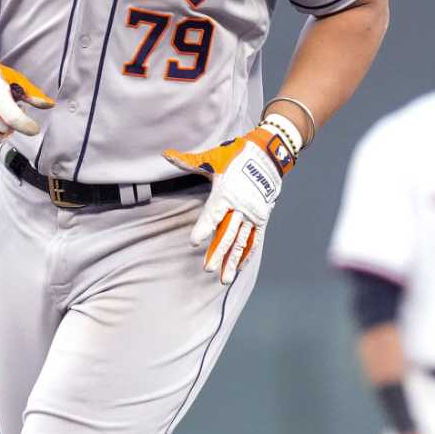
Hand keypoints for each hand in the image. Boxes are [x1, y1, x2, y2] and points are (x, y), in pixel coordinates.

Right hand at [0, 48, 53, 146]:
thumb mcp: (14, 81)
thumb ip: (32, 95)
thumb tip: (50, 105)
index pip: (13, 118)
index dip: (27, 126)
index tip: (34, 129)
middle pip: (6, 129)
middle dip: (14, 124)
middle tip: (13, 112)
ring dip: (4, 130)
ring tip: (2, 116)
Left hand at [161, 123, 295, 284]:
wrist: (268, 155)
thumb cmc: (236, 156)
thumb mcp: (212, 158)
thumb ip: (188, 161)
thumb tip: (165, 155)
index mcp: (226, 193)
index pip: (213, 214)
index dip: (204, 228)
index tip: (194, 241)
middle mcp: (240, 207)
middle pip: (228, 233)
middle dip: (218, 252)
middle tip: (207, 268)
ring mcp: (252, 214)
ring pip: (241, 242)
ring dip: (232, 261)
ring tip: (224, 278)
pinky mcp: (261, 219)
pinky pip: (254, 240)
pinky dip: (246, 254)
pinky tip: (239, 268)